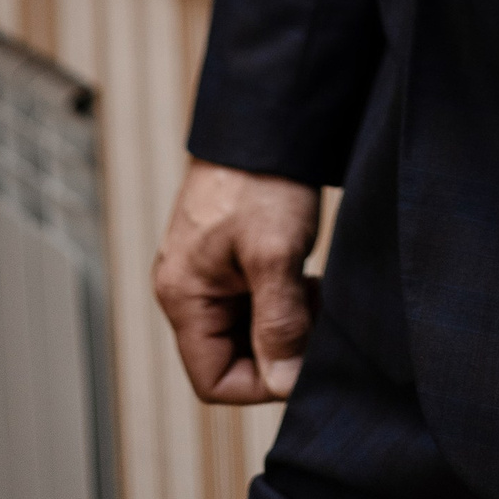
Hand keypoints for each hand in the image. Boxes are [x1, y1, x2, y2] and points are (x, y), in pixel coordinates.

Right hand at [152, 159, 319, 403]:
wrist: (266, 113)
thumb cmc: (261, 178)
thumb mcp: (274, 256)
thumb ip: (278, 324)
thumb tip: (285, 385)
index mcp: (182, 295)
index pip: (213, 379)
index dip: (261, 383)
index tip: (302, 359)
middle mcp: (188, 287)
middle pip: (232, 354)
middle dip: (279, 348)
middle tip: (316, 320)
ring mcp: (209, 269)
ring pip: (249, 326)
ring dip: (285, 322)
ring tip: (316, 294)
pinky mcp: (231, 252)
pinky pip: (255, 298)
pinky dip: (285, 298)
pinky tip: (310, 278)